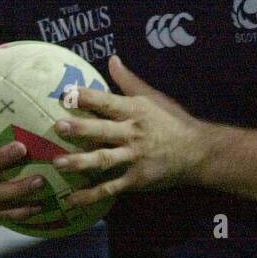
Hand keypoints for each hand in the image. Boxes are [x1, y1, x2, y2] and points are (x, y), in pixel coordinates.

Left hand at [50, 55, 208, 205]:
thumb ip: (128, 81)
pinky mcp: (137, 179)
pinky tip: (72, 198)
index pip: (108, 102)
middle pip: (103, 131)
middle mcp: (133, 134)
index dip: (87, 97)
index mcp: (135, 111)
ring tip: (59, 163)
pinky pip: (111, 187)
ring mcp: (135, 158)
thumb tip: (111, 59)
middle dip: (81, 129)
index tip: (65, 94)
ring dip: (81, 162)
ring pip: (105, 160)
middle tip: (59, 127)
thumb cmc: (172, 121)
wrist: (197, 151)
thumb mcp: (153, 96)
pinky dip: (91, 195)